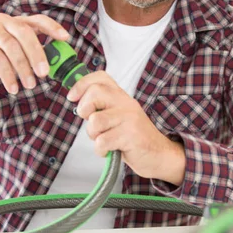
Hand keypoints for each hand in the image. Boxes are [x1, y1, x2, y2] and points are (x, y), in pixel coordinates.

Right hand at [0, 13, 69, 93]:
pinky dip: (8, 75)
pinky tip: (13, 87)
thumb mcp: (13, 53)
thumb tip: (51, 69)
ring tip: (30, 85)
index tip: (66, 38)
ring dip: (23, 68)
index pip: (38, 20)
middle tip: (45, 73)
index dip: (53, 27)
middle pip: (25, 33)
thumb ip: (29, 55)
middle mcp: (5, 21)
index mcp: (17, 22)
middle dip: (37, 54)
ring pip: (12, 48)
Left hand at [67, 71, 185, 184]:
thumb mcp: (119, 117)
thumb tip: (78, 103)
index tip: (72, 97)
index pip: (100, 77)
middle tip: (93, 123)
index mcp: (122, 96)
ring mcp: (129, 118)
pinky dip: (101, 150)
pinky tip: (110, 151)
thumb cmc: (134, 137)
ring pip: (95, 121)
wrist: (159, 154)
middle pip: (94, 93)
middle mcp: (126, 103)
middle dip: (84, 110)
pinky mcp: (130, 136)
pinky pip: (102, 142)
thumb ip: (102, 108)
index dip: (81, 84)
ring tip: (105, 139)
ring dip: (94, 135)